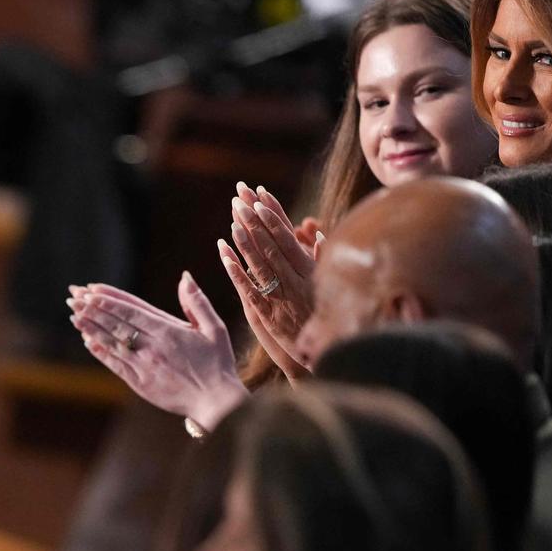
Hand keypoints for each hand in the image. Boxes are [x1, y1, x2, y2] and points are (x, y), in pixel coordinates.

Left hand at [67, 273, 248, 430]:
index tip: (91, 289)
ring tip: (74, 315)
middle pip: (117, 323)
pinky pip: (116, 365)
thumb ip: (197, 302)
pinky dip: (101, 352)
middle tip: (73, 296)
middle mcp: (153, 347)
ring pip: (112, 342)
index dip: (109, 299)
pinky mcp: (140, 383)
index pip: (132, 310)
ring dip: (91, 327)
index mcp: (169, 331)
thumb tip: (185, 277)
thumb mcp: (214, 329)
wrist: (215, 402)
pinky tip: (89, 341)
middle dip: (93, 308)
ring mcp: (144, 366)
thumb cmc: (217, 364)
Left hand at [221, 183, 319, 371]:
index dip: (273, 214)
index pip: (287, 236)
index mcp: (308, 271)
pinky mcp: (267, 315)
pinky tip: (224, 253)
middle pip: (271, 244)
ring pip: (260, 263)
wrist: (325, 357)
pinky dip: (236, 270)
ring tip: (232, 218)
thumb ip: (319, 259)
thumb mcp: (328, 287)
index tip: (260, 194)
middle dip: (255, 219)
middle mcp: (294, 280)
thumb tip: (316, 232)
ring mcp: (279, 297)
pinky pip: (249, 289)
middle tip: (239, 196)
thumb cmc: (325, 319)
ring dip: (245, 240)